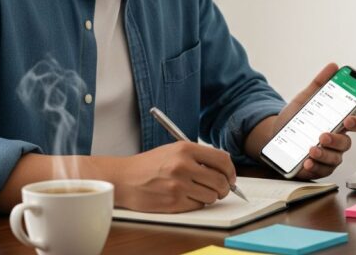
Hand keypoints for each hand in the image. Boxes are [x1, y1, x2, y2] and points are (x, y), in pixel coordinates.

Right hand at [111, 141, 235, 212]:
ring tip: (198, 191)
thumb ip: (198, 155)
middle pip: (220, 180)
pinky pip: (198, 205)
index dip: (230, 170)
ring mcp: (178, 185)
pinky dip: (196, 203)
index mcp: (185, 149)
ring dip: (210, 196)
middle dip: (225, 187)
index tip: (230, 176)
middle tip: (221, 189)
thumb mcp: (174, 150)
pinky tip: (185, 196)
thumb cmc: (150, 164)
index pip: (222, 160)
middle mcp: (183, 165)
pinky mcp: (173, 202)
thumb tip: (225, 165)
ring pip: (212, 196)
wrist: (125, 178)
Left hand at [272, 62, 355, 179]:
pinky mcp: (318, 168)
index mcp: (337, 123)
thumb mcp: (305, 100)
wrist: (274, 136)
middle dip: (336, 140)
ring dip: (324, 154)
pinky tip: (306, 162)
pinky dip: (314, 167)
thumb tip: (333, 66)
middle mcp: (336, 141)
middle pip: (346, 143)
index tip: (349, 118)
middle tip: (324, 135)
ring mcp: (328, 156)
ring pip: (335, 159)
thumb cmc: (296, 119)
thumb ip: (319, 84)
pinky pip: (321, 171)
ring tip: (311, 149)